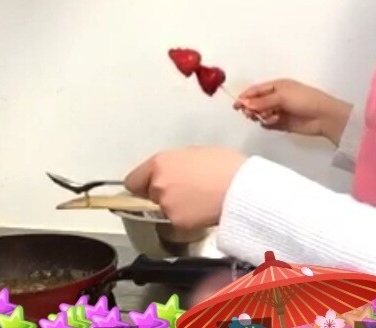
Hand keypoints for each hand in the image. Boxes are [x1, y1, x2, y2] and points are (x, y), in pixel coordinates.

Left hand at [124, 147, 246, 229]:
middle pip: (148, 195)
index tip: (150, 186)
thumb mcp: (197, 153)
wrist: (241, 189)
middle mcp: (158, 185)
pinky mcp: (178, 223)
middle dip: (162, 194)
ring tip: (198, 199)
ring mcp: (166, 206)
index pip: (133, 180)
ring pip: (163, 210)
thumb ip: (176, 163)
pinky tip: (203, 209)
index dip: (143, 183)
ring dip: (175, 206)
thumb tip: (172, 171)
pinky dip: (186, 218)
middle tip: (185, 190)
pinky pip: (177, 221)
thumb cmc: (226, 166)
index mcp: (160, 163)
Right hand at [234, 79, 351, 144]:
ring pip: (261, 114)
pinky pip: (268, 124)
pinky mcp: (282, 124)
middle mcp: (277, 97)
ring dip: (260, 116)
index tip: (236, 105)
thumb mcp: (282, 96)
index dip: (245, 96)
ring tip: (264, 117)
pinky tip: (273, 122)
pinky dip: (268, 123)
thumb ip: (262, 101)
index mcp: (277, 86)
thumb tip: (245, 103)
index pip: (256, 90)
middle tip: (249, 113)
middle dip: (251, 108)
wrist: (323, 117)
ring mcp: (279, 111)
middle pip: (256, 102)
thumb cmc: (305, 100)